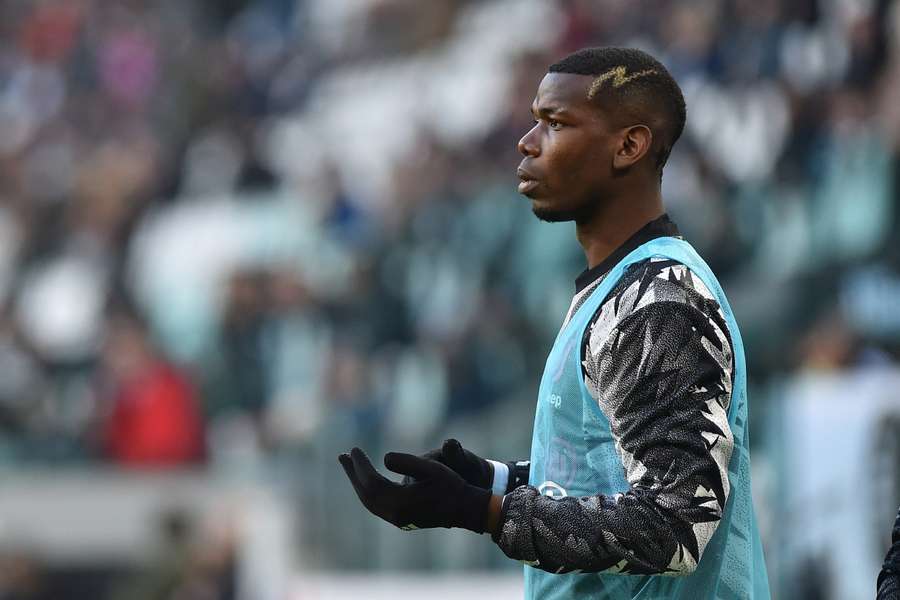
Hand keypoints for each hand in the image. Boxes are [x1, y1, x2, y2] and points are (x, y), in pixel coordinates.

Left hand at [338, 447, 491, 532]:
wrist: (464, 509)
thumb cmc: (450, 486)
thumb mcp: (432, 468)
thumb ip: (407, 462)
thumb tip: (384, 458)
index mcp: (401, 503)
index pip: (372, 482)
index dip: (361, 465)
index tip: (354, 449)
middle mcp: (395, 514)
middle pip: (366, 493)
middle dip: (353, 473)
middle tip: (343, 456)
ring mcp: (397, 519)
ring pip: (369, 501)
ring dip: (358, 482)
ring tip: (349, 465)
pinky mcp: (400, 519)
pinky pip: (376, 504)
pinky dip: (368, 490)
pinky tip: (365, 479)